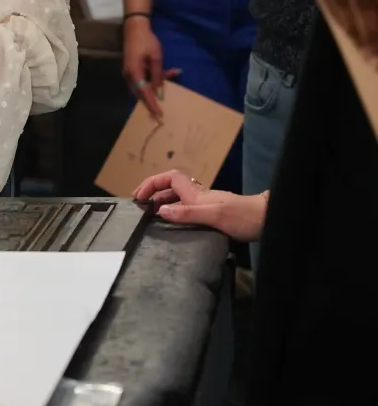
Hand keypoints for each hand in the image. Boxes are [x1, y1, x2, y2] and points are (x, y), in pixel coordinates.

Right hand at [122, 16, 179, 119]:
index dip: (152, 104)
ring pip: (143, 87)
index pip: (144, 93)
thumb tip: (158, 91)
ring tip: (172, 75)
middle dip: (153, 100)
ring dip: (156, 86)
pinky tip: (168, 72)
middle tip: (163, 108)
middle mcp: (130, 76)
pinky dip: (153, 79)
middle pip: (141, 94)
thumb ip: (157, 75)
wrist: (135, 28)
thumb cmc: (146, 41)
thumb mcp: (155, 57)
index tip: (159, 115)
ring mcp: (130, 73)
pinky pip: (143, 80)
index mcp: (135, 73)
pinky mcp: (132, 69)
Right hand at [133, 170, 267, 241]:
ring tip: (153, 217)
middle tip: (141, 207)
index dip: (153, 182)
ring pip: (180, 200)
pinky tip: (176, 227)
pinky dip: (177, 215)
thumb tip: (161, 210)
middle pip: (172, 188)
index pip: (170, 178)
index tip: (140, 195)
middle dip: (155, 193)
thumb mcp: (214, 216)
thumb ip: (187, 212)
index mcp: (196, 194)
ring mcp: (207, 206)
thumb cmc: (242, 217)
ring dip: (165, 204)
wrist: (267, 221)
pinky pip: (188, 211)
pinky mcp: (214, 217)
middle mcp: (199, 197)